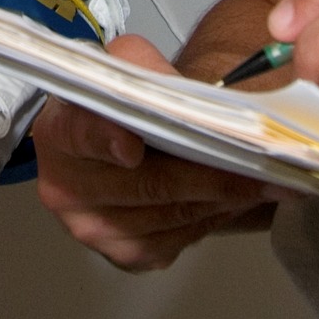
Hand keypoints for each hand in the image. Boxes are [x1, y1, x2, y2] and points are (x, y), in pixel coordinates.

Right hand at [31, 35, 285, 271]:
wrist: (116, 138)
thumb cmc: (119, 100)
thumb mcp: (124, 63)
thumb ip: (143, 69)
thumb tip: (179, 97)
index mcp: (57, 133)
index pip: (80, 136)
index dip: (107, 141)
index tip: (133, 147)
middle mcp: (66, 189)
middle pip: (145, 185)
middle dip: (205, 174)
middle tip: (253, 164)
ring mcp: (94, 229)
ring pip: (171, 217)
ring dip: (221, 200)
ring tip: (262, 181)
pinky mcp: (125, 255)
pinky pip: (179, 240)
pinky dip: (213, 219)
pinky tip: (235, 199)